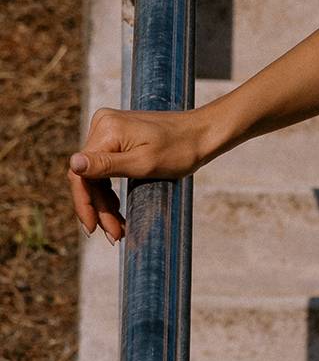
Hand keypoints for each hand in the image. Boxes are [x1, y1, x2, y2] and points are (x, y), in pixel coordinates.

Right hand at [68, 105, 210, 242]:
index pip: (81, 173)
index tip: (92, 229)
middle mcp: (102, 125)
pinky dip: (111, 190)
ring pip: (97, 174)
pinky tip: (117, 210)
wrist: (203, 134)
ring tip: (118, 230)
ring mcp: (109, 129)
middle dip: (99, 209)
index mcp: (106, 130)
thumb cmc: (180, 150)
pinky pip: (106, 167)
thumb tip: (73, 163)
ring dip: (104, 203)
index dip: (84, 204)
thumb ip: (107, 166)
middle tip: (115, 236)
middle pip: (89, 176)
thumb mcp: (144, 164)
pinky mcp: (118, 136)